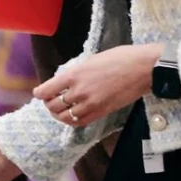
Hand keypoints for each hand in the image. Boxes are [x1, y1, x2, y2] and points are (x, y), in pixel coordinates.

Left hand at [33, 44, 161, 127]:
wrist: (142, 68)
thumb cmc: (118, 58)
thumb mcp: (89, 60)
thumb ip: (76, 72)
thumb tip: (66, 79)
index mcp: (73, 74)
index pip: (46, 90)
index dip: (39, 93)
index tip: (38, 93)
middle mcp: (78, 91)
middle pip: (53, 105)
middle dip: (48, 104)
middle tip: (49, 102)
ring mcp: (90, 103)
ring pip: (65, 116)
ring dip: (58, 114)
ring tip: (58, 111)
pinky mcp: (102, 111)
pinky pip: (81, 122)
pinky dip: (72, 121)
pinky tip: (72, 117)